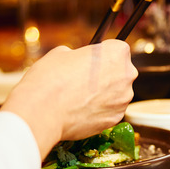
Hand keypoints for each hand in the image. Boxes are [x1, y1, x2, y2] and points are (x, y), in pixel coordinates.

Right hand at [1, 40, 137, 157]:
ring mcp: (123, 99)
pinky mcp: (116, 119)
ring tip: (79, 97)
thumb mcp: (61, 53)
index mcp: (117, 53)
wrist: (42, 112)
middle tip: (83, 80)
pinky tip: (81, 110)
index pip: (117, 50)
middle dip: (106, 75)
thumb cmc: (50, 78)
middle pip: (120, 73)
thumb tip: (78, 61)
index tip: (90, 61)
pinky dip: (99, 111)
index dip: (102, 55)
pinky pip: (109, 111)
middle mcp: (127, 75)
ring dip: (103, 94)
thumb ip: (79, 55)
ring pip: (116, 94)